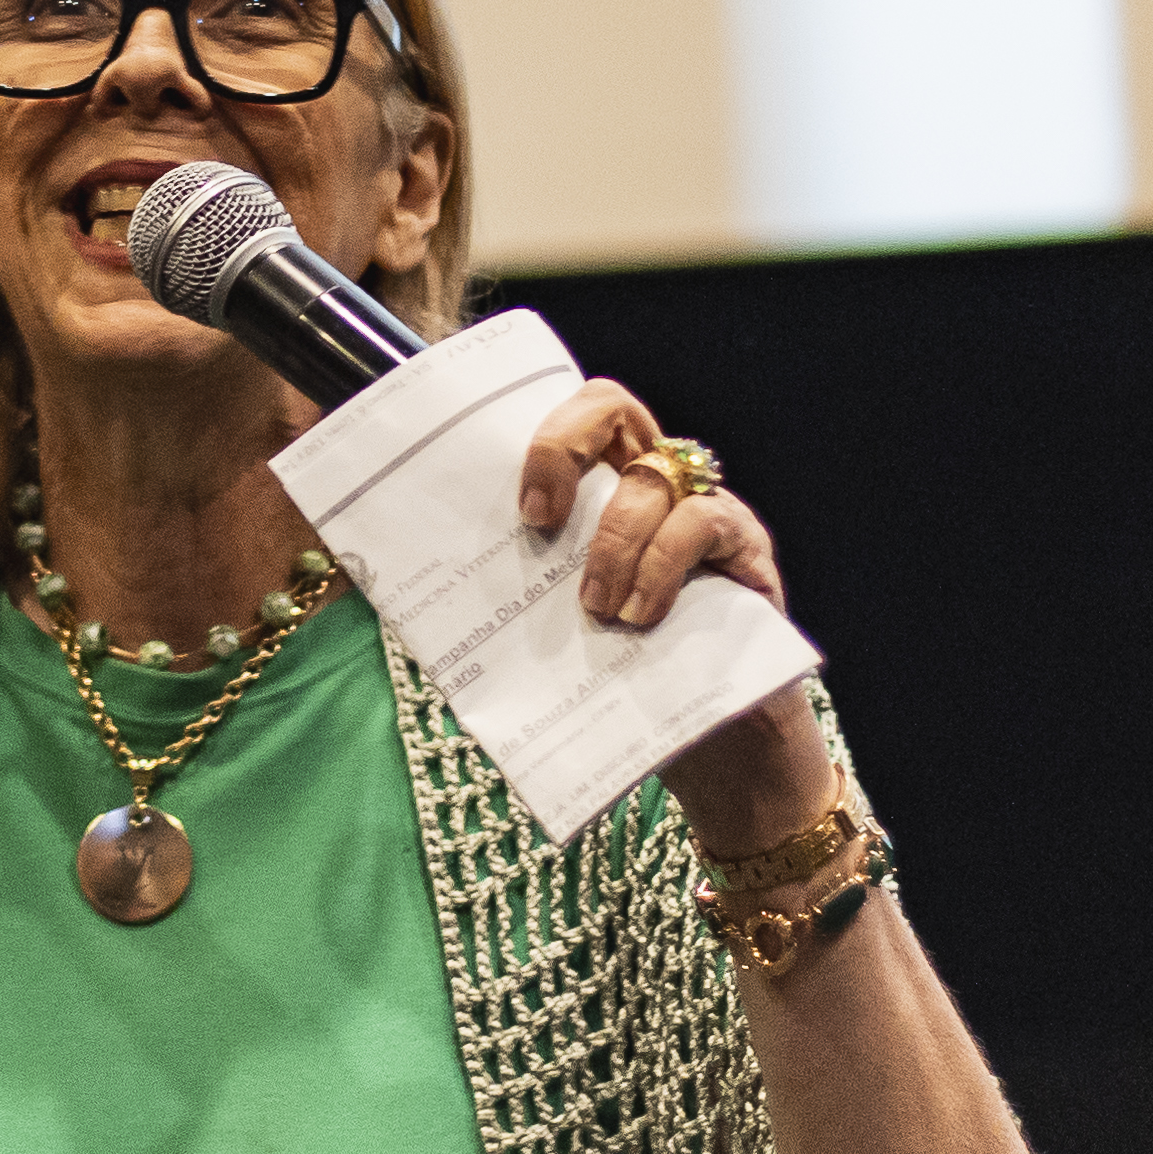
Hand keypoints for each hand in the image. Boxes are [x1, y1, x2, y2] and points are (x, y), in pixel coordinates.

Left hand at [517, 377, 826, 855]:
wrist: (714, 748)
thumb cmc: (626, 682)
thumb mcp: (558, 633)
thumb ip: (512, 598)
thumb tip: (406, 606)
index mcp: (599, 489)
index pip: (568, 417)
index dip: (538, 438)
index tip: (519, 508)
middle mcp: (652, 481)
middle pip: (610, 405)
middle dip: (562, 446)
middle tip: (538, 521)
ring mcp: (703, 505)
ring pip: (651, 477)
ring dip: (612, 542)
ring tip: (594, 608)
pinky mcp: (746, 546)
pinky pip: (702, 521)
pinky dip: (661, 565)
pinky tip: (639, 614)